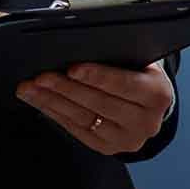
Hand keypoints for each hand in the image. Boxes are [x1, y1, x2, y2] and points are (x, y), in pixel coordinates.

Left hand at [14, 59, 174, 155]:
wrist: (148, 105)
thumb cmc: (138, 73)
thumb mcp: (139, 60)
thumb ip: (117, 52)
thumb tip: (78, 40)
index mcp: (157, 94)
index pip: (124, 84)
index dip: (97, 76)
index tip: (73, 68)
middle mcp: (146, 122)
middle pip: (100, 103)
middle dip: (66, 88)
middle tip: (42, 76)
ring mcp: (126, 138)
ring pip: (84, 118)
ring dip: (52, 101)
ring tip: (31, 87)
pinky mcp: (107, 148)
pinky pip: (76, 130)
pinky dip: (55, 113)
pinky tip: (39, 100)